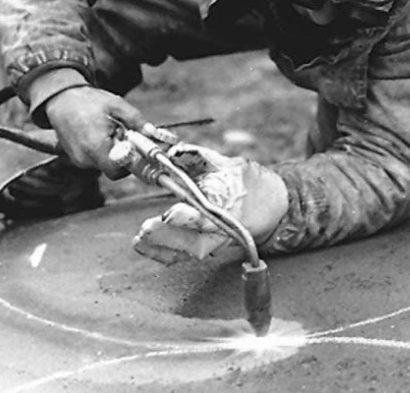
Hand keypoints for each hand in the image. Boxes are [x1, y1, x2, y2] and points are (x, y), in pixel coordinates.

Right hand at [44, 87, 144, 179]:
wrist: (61, 99)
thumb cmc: (87, 101)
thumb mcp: (116, 105)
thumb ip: (136, 120)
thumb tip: (152, 133)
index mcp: (95, 147)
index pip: (118, 170)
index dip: (131, 162)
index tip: (136, 148)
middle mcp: (85, 159)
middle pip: (114, 169)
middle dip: (124, 154)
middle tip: (123, 134)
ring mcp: (79, 161)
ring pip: (106, 164)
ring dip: (113, 152)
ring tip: (109, 131)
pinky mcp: (76, 159)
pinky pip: (96, 161)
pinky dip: (103, 151)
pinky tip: (100, 134)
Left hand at [133, 143, 287, 264]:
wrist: (270, 204)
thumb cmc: (247, 181)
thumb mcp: (227, 163)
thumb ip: (198, 157)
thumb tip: (171, 152)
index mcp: (230, 204)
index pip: (207, 215)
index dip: (186, 218)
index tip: (168, 215)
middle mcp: (222, 227)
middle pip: (195, 241)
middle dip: (169, 237)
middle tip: (146, 229)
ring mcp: (214, 241)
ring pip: (188, 252)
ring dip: (162, 247)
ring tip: (139, 240)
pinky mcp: (206, 246)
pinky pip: (183, 256)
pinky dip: (161, 253)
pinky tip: (142, 246)